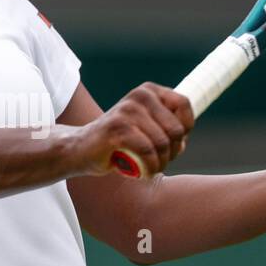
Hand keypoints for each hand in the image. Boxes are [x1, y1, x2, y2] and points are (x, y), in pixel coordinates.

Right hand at [76, 82, 193, 176]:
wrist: (80, 149)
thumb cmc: (116, 142)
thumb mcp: (143, 128)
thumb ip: (164, 130)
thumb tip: (183, 142)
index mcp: (148, 91)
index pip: (184, 105)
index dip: (185, 130)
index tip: (171, 144)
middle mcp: (139, 96)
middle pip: (176, 130)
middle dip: (173, 152)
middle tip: (159, 161)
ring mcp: (127, 111)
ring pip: (163, 143)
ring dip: (160, 164)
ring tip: (150, 169)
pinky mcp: (118, 128)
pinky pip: (147, 152)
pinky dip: (149, 168)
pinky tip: (142, 173)